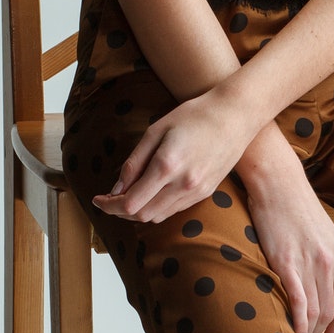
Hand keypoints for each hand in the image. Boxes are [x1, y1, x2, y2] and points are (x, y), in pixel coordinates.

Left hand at [91, 84, 258, 223]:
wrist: (235, 116)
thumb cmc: (194, 115)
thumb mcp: (155, 131)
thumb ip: (134, 163)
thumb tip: (116, 189)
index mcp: (167, 165)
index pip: (131, 203)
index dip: (109, 206)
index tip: (98, 199)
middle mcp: (183, 184)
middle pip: (142, 215)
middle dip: (120, 212)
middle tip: (109, 200)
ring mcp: (197, 191)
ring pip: (158, 217)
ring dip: (138, 212)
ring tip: (127, 198)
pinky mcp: (206, 193)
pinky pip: (174, 210)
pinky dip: (157, 208)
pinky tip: (150, 195)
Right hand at [243, 153, 333, 332]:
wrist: (279, 184)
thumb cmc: (296, 209)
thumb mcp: (323, 239)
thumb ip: (326, 265)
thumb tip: (321, 290)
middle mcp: (331, 265)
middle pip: (328, 314)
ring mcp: (310, 264)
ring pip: (313, 312)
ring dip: (304, 331)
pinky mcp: (286, 262)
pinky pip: (297, 301)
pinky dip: (296, 321)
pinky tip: (290, 330)